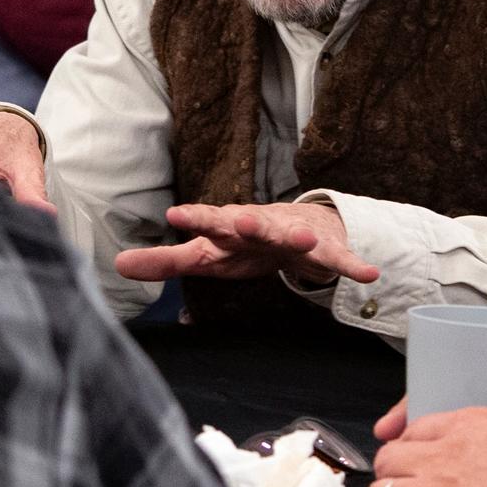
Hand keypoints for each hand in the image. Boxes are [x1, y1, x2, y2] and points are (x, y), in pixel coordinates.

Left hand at [114, 201, 380, 288]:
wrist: (304, 226)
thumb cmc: (245, 244)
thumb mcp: (206, 255)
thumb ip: (165, 261)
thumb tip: (117, 265)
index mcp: (229, 231)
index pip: (207, 225)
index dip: (194, 219)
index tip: (175, 213)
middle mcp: (260, 227)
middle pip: (251, 223)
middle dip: (245, 221)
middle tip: (239, 219)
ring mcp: (294, 237)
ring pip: (295, 236)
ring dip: (298, 236)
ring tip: (305, 237)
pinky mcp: (324, 250)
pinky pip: (339, 261)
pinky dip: (353, 267)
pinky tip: (369, 274)